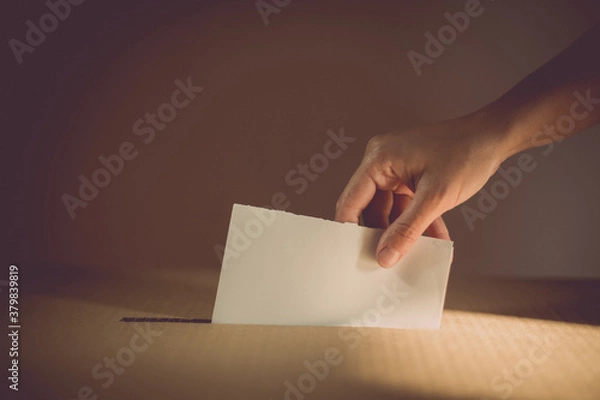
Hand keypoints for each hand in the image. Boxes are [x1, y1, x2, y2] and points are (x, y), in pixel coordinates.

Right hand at [335, 112, 509, 267]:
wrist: (494, 137)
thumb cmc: (467, 153)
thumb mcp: (434, 199)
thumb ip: (407, 230)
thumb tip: (386, 255)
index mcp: (378, 159)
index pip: (351, 201)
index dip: (351, 231)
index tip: (357, 256)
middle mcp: (382, 162)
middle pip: (369, 209)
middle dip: (380, 235)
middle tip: (386, 260)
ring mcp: (396, 169)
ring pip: (388, 211)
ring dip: (402, 231)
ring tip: (414, 253)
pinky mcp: (410, 176)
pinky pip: (405, 206)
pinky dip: (416, 223)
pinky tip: (431, 240)